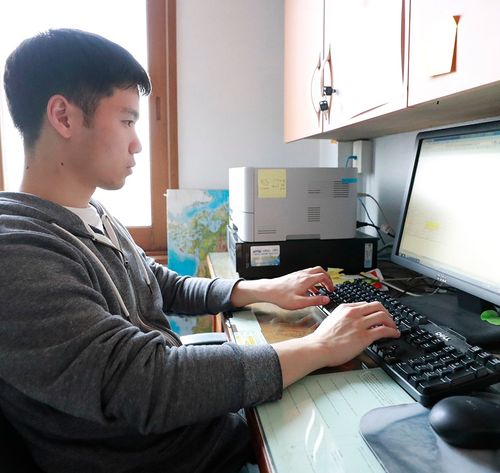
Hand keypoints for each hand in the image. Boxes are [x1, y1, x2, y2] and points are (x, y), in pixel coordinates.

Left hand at [230, 266, 333, 309]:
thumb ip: (314, 301)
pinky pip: (307, 274)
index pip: (323, 276)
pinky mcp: (294, 276)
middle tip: (328, 286)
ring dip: (319, 278)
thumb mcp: (300, 302)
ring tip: (321, 288)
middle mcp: (303, 275)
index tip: (331, 289)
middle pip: (320, 270)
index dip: (330, 283)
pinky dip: (312, 280)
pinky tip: (309, 289)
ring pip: (313, 271)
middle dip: (326, 277)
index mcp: (306, 280)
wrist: (269, 290)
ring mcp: (298, 274)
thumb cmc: (282, 296)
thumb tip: (326, 299)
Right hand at [272, 301, 399, 386]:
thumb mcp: (331, 320)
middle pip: (377, 306)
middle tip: (389, 319)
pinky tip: (394, 334)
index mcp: (345, 308)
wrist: (319, 347)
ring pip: (383, 316)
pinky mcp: (364, 336)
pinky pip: (383, 330)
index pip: (365, 304)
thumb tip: (350, 323)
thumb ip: (342, 318)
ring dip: (391, 322)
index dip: (374, 309)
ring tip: (394, 327)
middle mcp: (353, 313)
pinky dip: (392, 331)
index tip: (378, 314)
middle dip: (386, 312)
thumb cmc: (322, 338)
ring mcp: (359, 324)